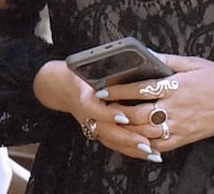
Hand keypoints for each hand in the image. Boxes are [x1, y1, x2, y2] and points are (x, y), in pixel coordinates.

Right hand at [34, 60, 159, 160]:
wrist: (61, 87)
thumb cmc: (80, 73)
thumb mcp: (89, 66)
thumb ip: (109, 67)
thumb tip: (138, 59)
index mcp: (83, 95)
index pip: (92, 107)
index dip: (108, 114)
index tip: (123, 116)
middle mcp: (87, 115)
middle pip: (106, 130)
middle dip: (127, 138)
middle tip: (146, 143)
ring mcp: (92, 126)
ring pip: (112, 141)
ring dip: (132, 148)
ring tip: (153, 153)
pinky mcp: (97, 133)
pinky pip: (115, 145)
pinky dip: (131, 150)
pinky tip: (148, 153)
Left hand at [99, 54, 213, 153]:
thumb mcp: (192, 62)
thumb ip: (166, 59)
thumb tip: (145, 53)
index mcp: (176, 86)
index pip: (141, 88)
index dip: (119, 89)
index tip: (102, 88)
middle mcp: (176, 108)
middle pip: (139, 114)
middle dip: (118, 112)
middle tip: (102, 108)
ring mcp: (180, 125)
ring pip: (147, 132)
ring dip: (127, 129)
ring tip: (113, 123)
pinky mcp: (186, 138)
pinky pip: (161, 146)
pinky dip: (145, 144)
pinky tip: (134, 139)